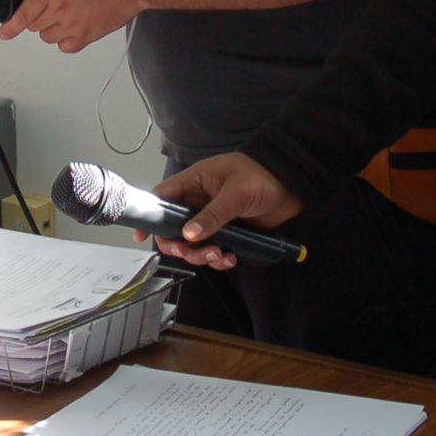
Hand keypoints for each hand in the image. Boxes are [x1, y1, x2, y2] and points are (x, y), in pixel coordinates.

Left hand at [0, 0, 144, 50]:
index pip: (23, 13)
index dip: (11, 25)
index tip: (4, 32)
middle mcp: (59, 9)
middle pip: (35, 25)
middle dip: (36, 18)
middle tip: (45, 10)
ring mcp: (73, 24)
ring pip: (49, 38)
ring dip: (50, 30)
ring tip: (58, 20)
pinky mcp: (89, 35)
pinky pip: (67, 47)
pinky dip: (66, 42)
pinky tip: (71, 32)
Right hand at [149, 153, 303, 269]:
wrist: (293, 185)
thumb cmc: (263, 175)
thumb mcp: (235, 193)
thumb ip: (212, 215)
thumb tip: (189, 234)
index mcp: (195, 183)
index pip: (162, 198)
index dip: (149, 216)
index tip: (141, 235)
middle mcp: (199, 202)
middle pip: (174, 229)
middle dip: (179, 245)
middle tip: (190, 252)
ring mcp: (213, 219)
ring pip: (193, 244)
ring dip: (201, 255)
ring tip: (218, 255)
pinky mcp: (229, 233)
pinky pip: (214, 251)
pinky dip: (218, 259)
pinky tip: (230, 258)